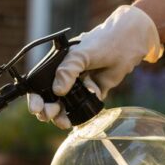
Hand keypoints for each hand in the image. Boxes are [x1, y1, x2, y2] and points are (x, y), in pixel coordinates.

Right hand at [28, 5, 162, 127]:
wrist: (128, 44)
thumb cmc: (102, 42)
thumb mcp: (80, 54)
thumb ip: (67, 71)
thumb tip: (57, 92)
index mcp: (57, 67)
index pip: (39, 86)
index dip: (36, 99)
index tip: (36, 109)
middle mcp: (66, 78)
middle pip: (50, 100)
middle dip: (48, 111)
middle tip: (50, 114)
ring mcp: (79, 87)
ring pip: (65, 107)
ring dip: (62, 116)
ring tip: (64, 122)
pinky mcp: (93, 93)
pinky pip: (85, 107)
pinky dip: (85, 109)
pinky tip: (89, 101)